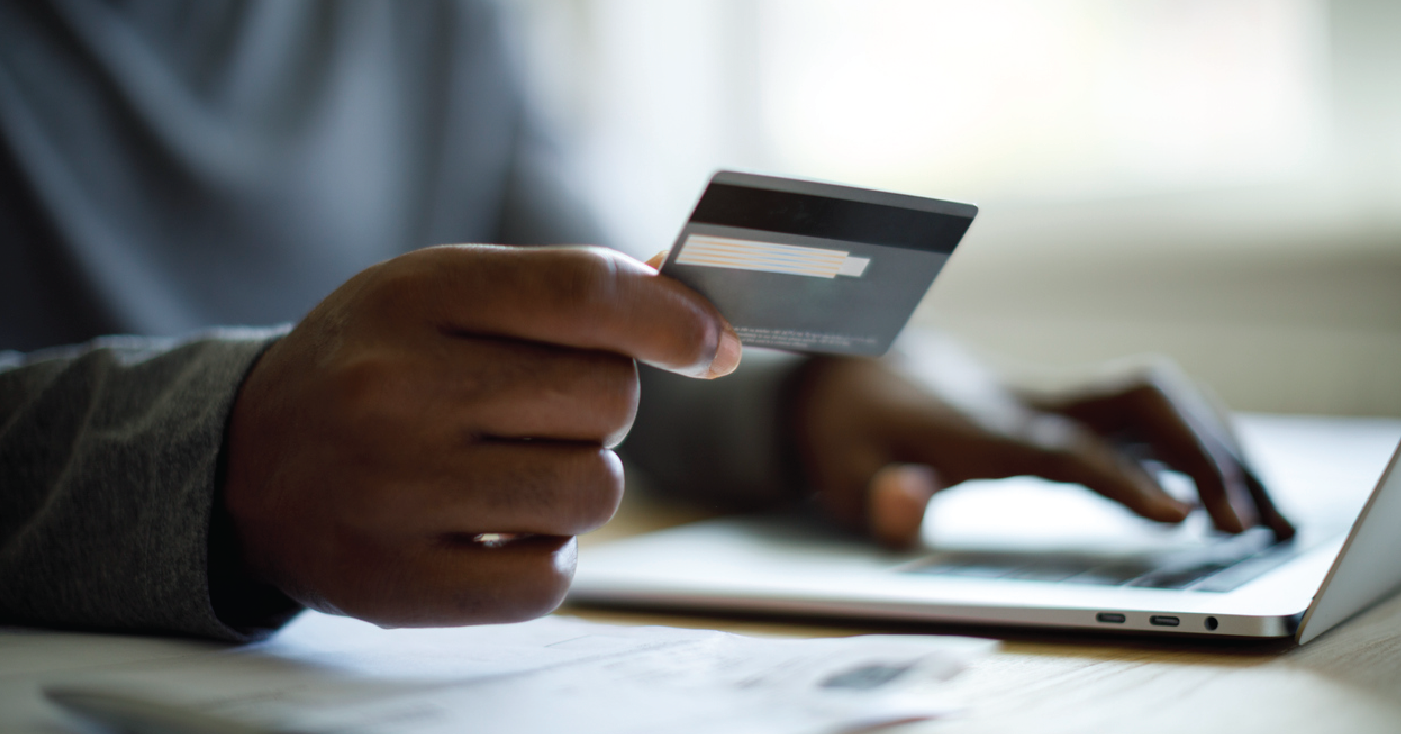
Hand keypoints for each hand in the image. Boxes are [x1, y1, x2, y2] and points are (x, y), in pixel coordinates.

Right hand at [224, 245, 738, 626]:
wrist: (247, 462)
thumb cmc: (375, 366)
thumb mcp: (445, 295)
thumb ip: (565, 294)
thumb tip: (697, 317)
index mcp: (416, 296)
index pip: (584, 294)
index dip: (673, 318)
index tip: (710, 343)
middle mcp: (398, 389)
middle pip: (608, 398)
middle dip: (601, 405)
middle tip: (537, 410)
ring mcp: (393, 491)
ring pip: (593, 491)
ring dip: (579, 483)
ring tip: (514, 470)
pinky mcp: (396, 583)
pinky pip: (549, 581)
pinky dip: (545, 558)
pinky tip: (498, 530)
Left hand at [791, 334, 1294, 547]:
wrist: (856, 366)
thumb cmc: (851, 428)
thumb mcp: (839, 471)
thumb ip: (876, 495)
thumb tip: (911, 500)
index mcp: (979, 426)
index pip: (1064, 448)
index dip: (1124, 478)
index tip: (1183, 515)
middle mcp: (1029, 403)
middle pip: (1136, 401)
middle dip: (1202, 453)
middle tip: (1246, 525)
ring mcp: (1054, 399)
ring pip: (1156, 400)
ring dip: (1218, 448)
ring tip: (1267, 519)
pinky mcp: (1067, 408)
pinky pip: (1149, 418)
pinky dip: (1200, 449)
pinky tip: (1233, 494)